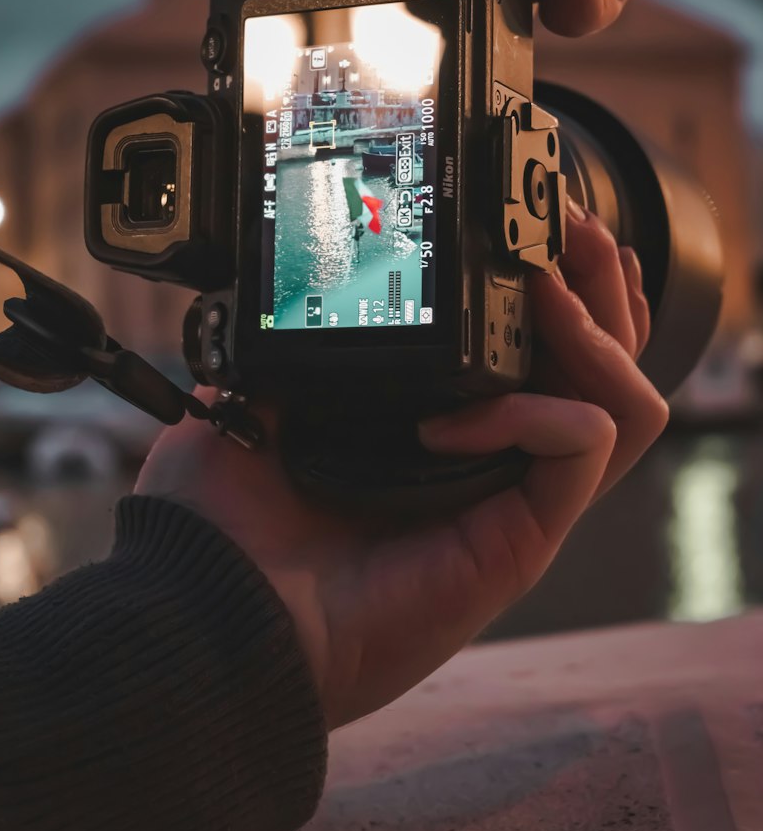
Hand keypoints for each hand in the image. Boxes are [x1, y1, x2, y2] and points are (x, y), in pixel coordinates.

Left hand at [134, 208, 667, 729]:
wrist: (208, 612)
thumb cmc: (219, 527)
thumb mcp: (247, 403)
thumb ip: (285, 348)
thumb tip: (285, 284)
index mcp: (431, 425)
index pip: (532, 349)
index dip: (553, 284)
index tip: (527, 218)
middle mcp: (485, 457)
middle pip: (600, 363)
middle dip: (603, 285)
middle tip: (573, 225)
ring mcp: (507, 498)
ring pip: (621, 399)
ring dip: (599, 329)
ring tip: (546, 284)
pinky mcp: (517, 539)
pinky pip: (580, 446)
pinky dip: (532, 411)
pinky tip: (447, 420)